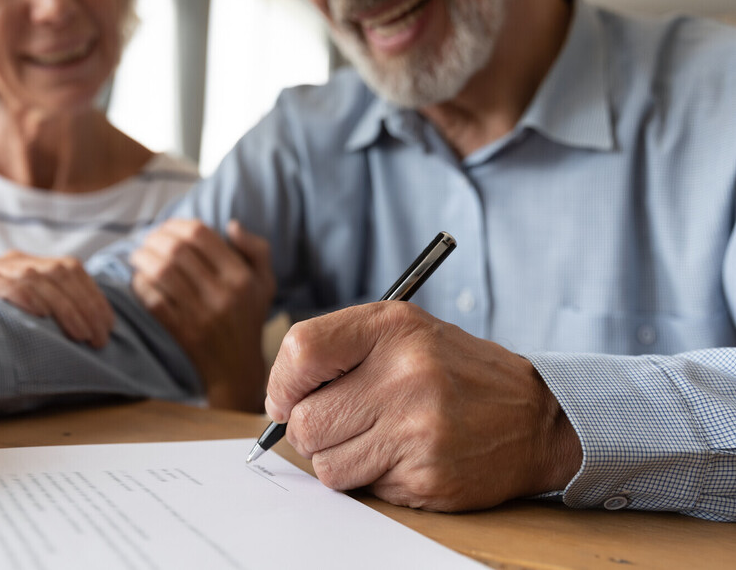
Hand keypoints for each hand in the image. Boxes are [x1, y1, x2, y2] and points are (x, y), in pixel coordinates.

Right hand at [0, 251, 114, 347]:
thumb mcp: (18, 314)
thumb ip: (46, 311)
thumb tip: (91, 333)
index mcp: (26, 263)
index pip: (71, 269)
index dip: (94, 296)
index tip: (108, 325)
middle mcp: (11, 260)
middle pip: (61, 273)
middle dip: (87, 307)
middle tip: (100, 338)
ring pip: (40, 279)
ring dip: (66, 309)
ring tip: (82, 335)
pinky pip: (7, 285)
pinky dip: (28, 298)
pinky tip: (43, 316)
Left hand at [130, 219, 274, 411]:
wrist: (237, 369)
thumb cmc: (248, 318)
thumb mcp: (265, 283)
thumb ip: (256, 250)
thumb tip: (231, 224)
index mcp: (241, 277)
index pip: (201, 235)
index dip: (177, 224)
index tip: (167, 227)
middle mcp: (222, 294)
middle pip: (177, 250)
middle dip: (155, 238)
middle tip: (146, 239)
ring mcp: (201, 314)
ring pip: (161, 272)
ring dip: (143, 258)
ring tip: (137, 255)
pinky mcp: (182, 331)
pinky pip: (153, 300)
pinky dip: (141, 285)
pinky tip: (139, 279)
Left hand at [265, 301, 581, 511]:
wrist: (537, 417)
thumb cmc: (455, 372)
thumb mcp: (403, 333)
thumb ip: (338, 351)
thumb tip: (278, 401)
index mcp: (393, 328)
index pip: (300, 352)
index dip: (282, 383)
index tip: (287, 398)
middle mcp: (406, 374)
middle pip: (304, 421)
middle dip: (308, 430)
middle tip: (337, 424)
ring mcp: (418, 428)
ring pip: (325, 464)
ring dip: (338, 459)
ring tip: (375, 439)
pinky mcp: (427, 475)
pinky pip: (362, 488)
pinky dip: (371, 478)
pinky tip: (403, 457)